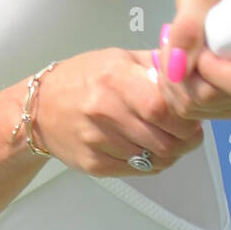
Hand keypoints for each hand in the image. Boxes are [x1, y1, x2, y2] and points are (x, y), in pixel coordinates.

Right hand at [23, 49, 203, 176]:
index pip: (162, 108)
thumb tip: (190, 68)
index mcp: (114, 79)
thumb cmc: (82, 78)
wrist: (39, 108)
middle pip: (163, 140)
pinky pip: (136, 171)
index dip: (185, 117)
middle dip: (185, 141)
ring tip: (169, 141)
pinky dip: (150, 164)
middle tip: (189, 134)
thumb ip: (154, 64)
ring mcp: (97, 140)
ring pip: (153, 160)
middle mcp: (104, 111)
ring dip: (170, 154)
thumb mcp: (117, 58)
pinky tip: (147, 151)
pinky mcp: (93, 164)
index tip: (192, 117)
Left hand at [153, 0, 230, 119]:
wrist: (229, 2)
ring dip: (173, 79)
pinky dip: (175, 88)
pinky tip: (177, 64)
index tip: (198, 42)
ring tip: (173, 48)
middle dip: (179, 71)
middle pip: (211, 98)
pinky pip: (192, 110)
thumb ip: (188, 27)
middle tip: (169, 42)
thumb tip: (178, 67)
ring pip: (197, 107)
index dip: (209, 67)